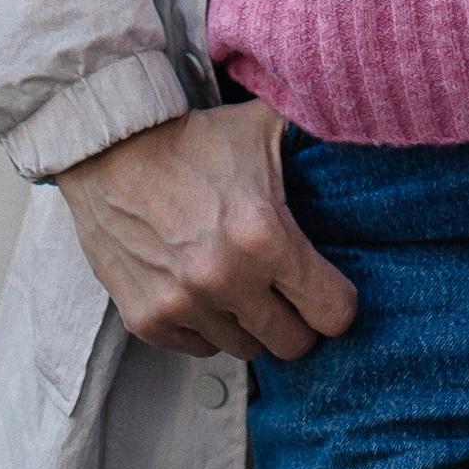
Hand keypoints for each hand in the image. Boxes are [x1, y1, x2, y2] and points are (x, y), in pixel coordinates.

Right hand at [58, 97, 358, 362]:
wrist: (107, 149)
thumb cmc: (194, 139)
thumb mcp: (262, 128)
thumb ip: (314, 132)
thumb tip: (361, 119)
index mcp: (264, 236)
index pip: (333, 312)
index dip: (338, 301)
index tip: (329, 288)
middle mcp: (226, 279)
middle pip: (294, 345)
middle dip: (298, 320)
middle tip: (287, 292)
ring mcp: (184, 306)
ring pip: (246, 349)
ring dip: (250, 322)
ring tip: (240, 282)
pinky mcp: (148, 321)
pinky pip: (200, 348)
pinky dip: (206, 326)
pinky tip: (202, 288)